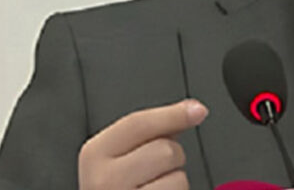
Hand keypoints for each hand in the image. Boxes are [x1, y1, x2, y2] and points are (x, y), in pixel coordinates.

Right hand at [79, 99, 208, 189]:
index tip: (198, 110)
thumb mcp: (120, 157)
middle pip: (166, 150)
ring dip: (176, 186)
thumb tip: (192, 110)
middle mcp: (104, 181)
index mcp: (95, 155)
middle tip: (153, 174)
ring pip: (178, 179)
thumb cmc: (117, 189)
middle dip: (171, 160)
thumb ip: (151, 131)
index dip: (172, 114)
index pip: (138, 123)